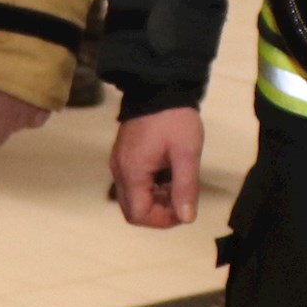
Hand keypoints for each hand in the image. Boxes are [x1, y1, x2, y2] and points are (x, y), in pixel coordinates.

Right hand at [113, 106, 206, 224]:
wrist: (158, 85)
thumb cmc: (173, 118)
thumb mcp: (186, 153)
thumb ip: (186, 187)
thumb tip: (187, 218)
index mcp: (132, 172)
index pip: (138, 215)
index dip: (162, 220)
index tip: (183, 210)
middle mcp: (120, 170)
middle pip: (132, 210)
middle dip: (158, 212)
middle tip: (181, 199)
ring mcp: (119, 162)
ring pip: (132, 197)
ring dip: (155, 199)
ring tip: (177, 184)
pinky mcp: (124, 155)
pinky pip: (132, 182)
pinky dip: (150, 187)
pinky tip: (167, 173)